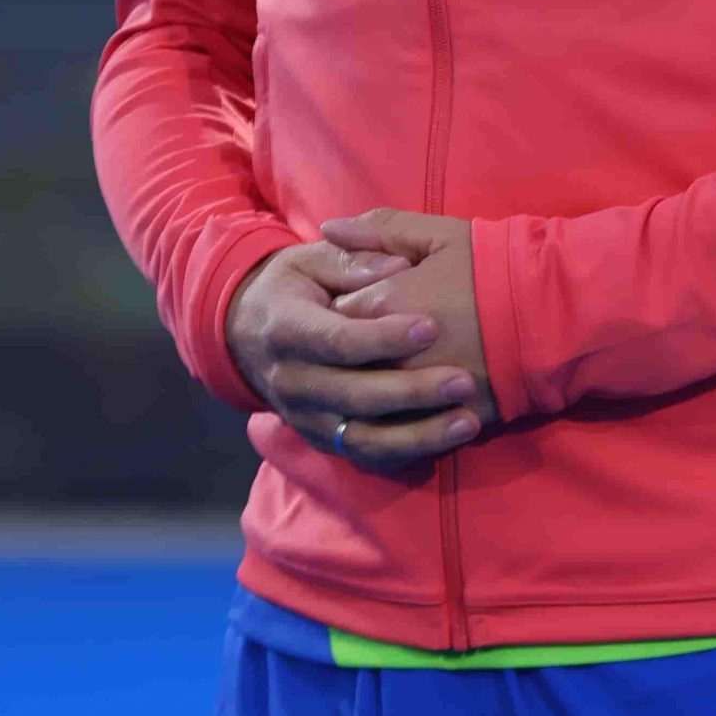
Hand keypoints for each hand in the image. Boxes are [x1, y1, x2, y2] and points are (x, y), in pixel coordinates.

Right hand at [225, 238, 485, 472]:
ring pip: (363, 439)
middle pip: (356, 396)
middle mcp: (293, 381)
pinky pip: (366, 456)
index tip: (432, 328)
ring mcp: (306, 418)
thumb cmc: (293, 287)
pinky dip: (408, 452)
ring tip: (467, 421)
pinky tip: (448, 439)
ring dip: (419, 435)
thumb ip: (352, 258)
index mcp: (288, 329)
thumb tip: (397, 267)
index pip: (338, 341)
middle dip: (412, 391)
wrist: (248, 335)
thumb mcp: (310, 259)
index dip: (384, 338)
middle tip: (464, 380)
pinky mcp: (321, 440)